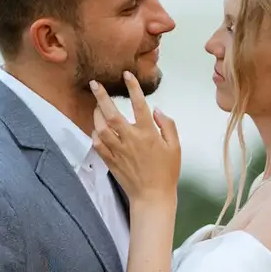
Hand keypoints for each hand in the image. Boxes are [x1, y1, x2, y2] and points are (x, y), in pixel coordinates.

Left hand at [90, 72, 180, 205]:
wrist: (152, 196)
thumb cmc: (167, 172)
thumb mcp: (175, 147)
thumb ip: (168, 125)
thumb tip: (157, 110)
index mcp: (148, 134)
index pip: (139, 104)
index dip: (132, 87)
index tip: (126, 75)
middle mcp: (131, 139)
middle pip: (112, 114)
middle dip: (101, 97)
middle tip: (94, 84)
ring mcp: (118, 150)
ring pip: (101, 128)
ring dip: (96, 115)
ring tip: (96, 106)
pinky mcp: (110, 160)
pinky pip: (98, 144)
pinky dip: (95, 134)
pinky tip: (97, 129)